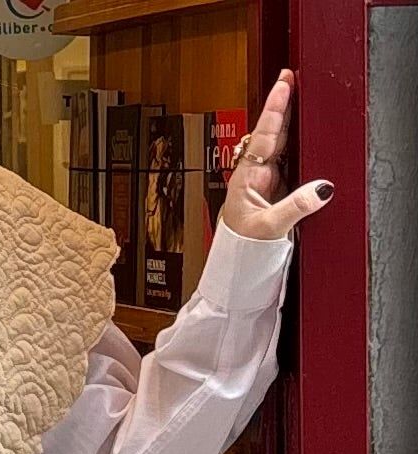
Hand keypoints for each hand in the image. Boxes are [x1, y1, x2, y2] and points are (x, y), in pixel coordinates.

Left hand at [219, 71, 332, 241]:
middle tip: (293, 76)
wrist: (234, 274)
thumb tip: (322, 188)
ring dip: (290, 122)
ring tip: (300, 95)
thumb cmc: (241, 252)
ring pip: (280, 145)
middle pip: (272, 133)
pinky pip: (289, 162)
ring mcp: (266, 183)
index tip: (284, 81)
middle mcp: (255, 176)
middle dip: (283, 105)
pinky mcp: (276, 193)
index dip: (275, 107)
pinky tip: (305, 133)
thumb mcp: (269, 229)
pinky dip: (298, 146)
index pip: (264, 135)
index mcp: (247, 179)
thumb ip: (295, 207)